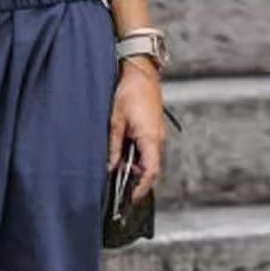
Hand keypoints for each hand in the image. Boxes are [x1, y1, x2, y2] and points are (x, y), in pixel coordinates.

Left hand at [109, 56, 165, 202]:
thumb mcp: (115, 122)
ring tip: (119, 173)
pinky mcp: (154, 131)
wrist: (141, 72)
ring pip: (150, 162)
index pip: (151, 172)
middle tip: (120, 189)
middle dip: (137, 181)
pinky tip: (124, 158)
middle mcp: (158, 140)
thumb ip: (114, 148)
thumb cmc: (130, 93)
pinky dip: (138, 159)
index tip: (130, 198)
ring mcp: (158, 135)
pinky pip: (148, 152)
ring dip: (136, 170)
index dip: (141, 188)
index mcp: (150, 139)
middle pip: (151, 170)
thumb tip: (111, 168)